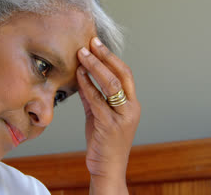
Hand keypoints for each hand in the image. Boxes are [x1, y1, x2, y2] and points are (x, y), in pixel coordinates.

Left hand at [77, 37, 140, 193]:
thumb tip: (82, 75)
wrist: (107, 168)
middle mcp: (131, 108)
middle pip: (121, 75)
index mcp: (132, 104)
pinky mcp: (109, 125)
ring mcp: (122, 117)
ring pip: (110, 85)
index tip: (97, 43)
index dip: (111, 57)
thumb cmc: (104, 142)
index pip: (125, 74)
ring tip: (81, 54)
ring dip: (94, 67)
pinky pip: (96, 100)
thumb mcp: (99, 115)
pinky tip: (78, 75)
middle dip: (105, 56)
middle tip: (90, 42)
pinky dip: (87, 85)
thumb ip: (93, 96)